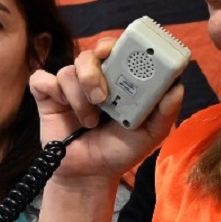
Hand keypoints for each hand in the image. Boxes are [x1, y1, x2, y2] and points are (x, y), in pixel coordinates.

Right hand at [29, 36, 183, 185]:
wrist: (90, 175)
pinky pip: (42, 80)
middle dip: (94, 71)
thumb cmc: (119, 151)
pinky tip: (64, 110)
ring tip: (90, 121)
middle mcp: (93, 78)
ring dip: (79, 97)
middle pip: (90, 53)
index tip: (119, 55)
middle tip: (102, 96)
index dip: (118, 46)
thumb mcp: (150, 134)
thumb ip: (165, 112)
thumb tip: (177, 87)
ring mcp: (69, 87)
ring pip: (68, 71)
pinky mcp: (47, 97)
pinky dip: (53, 92)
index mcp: (118, 80)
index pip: (117, 49)